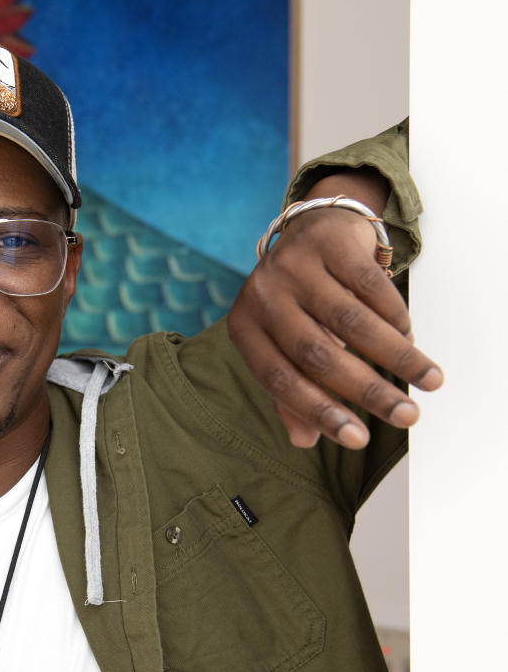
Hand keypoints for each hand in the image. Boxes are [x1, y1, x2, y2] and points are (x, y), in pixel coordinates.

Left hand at [228, 184, 442, 448]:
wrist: (311, 231)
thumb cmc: (297, 302)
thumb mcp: (283, 344)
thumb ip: (290, 393)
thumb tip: (305, 441)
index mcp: (243, 327)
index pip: (278, 379)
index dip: (319, 411)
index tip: (358, 440)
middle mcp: (262, 295)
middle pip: (316, 354)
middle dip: (367, 391)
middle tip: (407, 416)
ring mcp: (293, 264)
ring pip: (351, 322)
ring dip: (396, 357)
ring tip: (428, 381)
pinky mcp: (329, 242)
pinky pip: (371, 287)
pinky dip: (396, 318)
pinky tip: (411, 339)